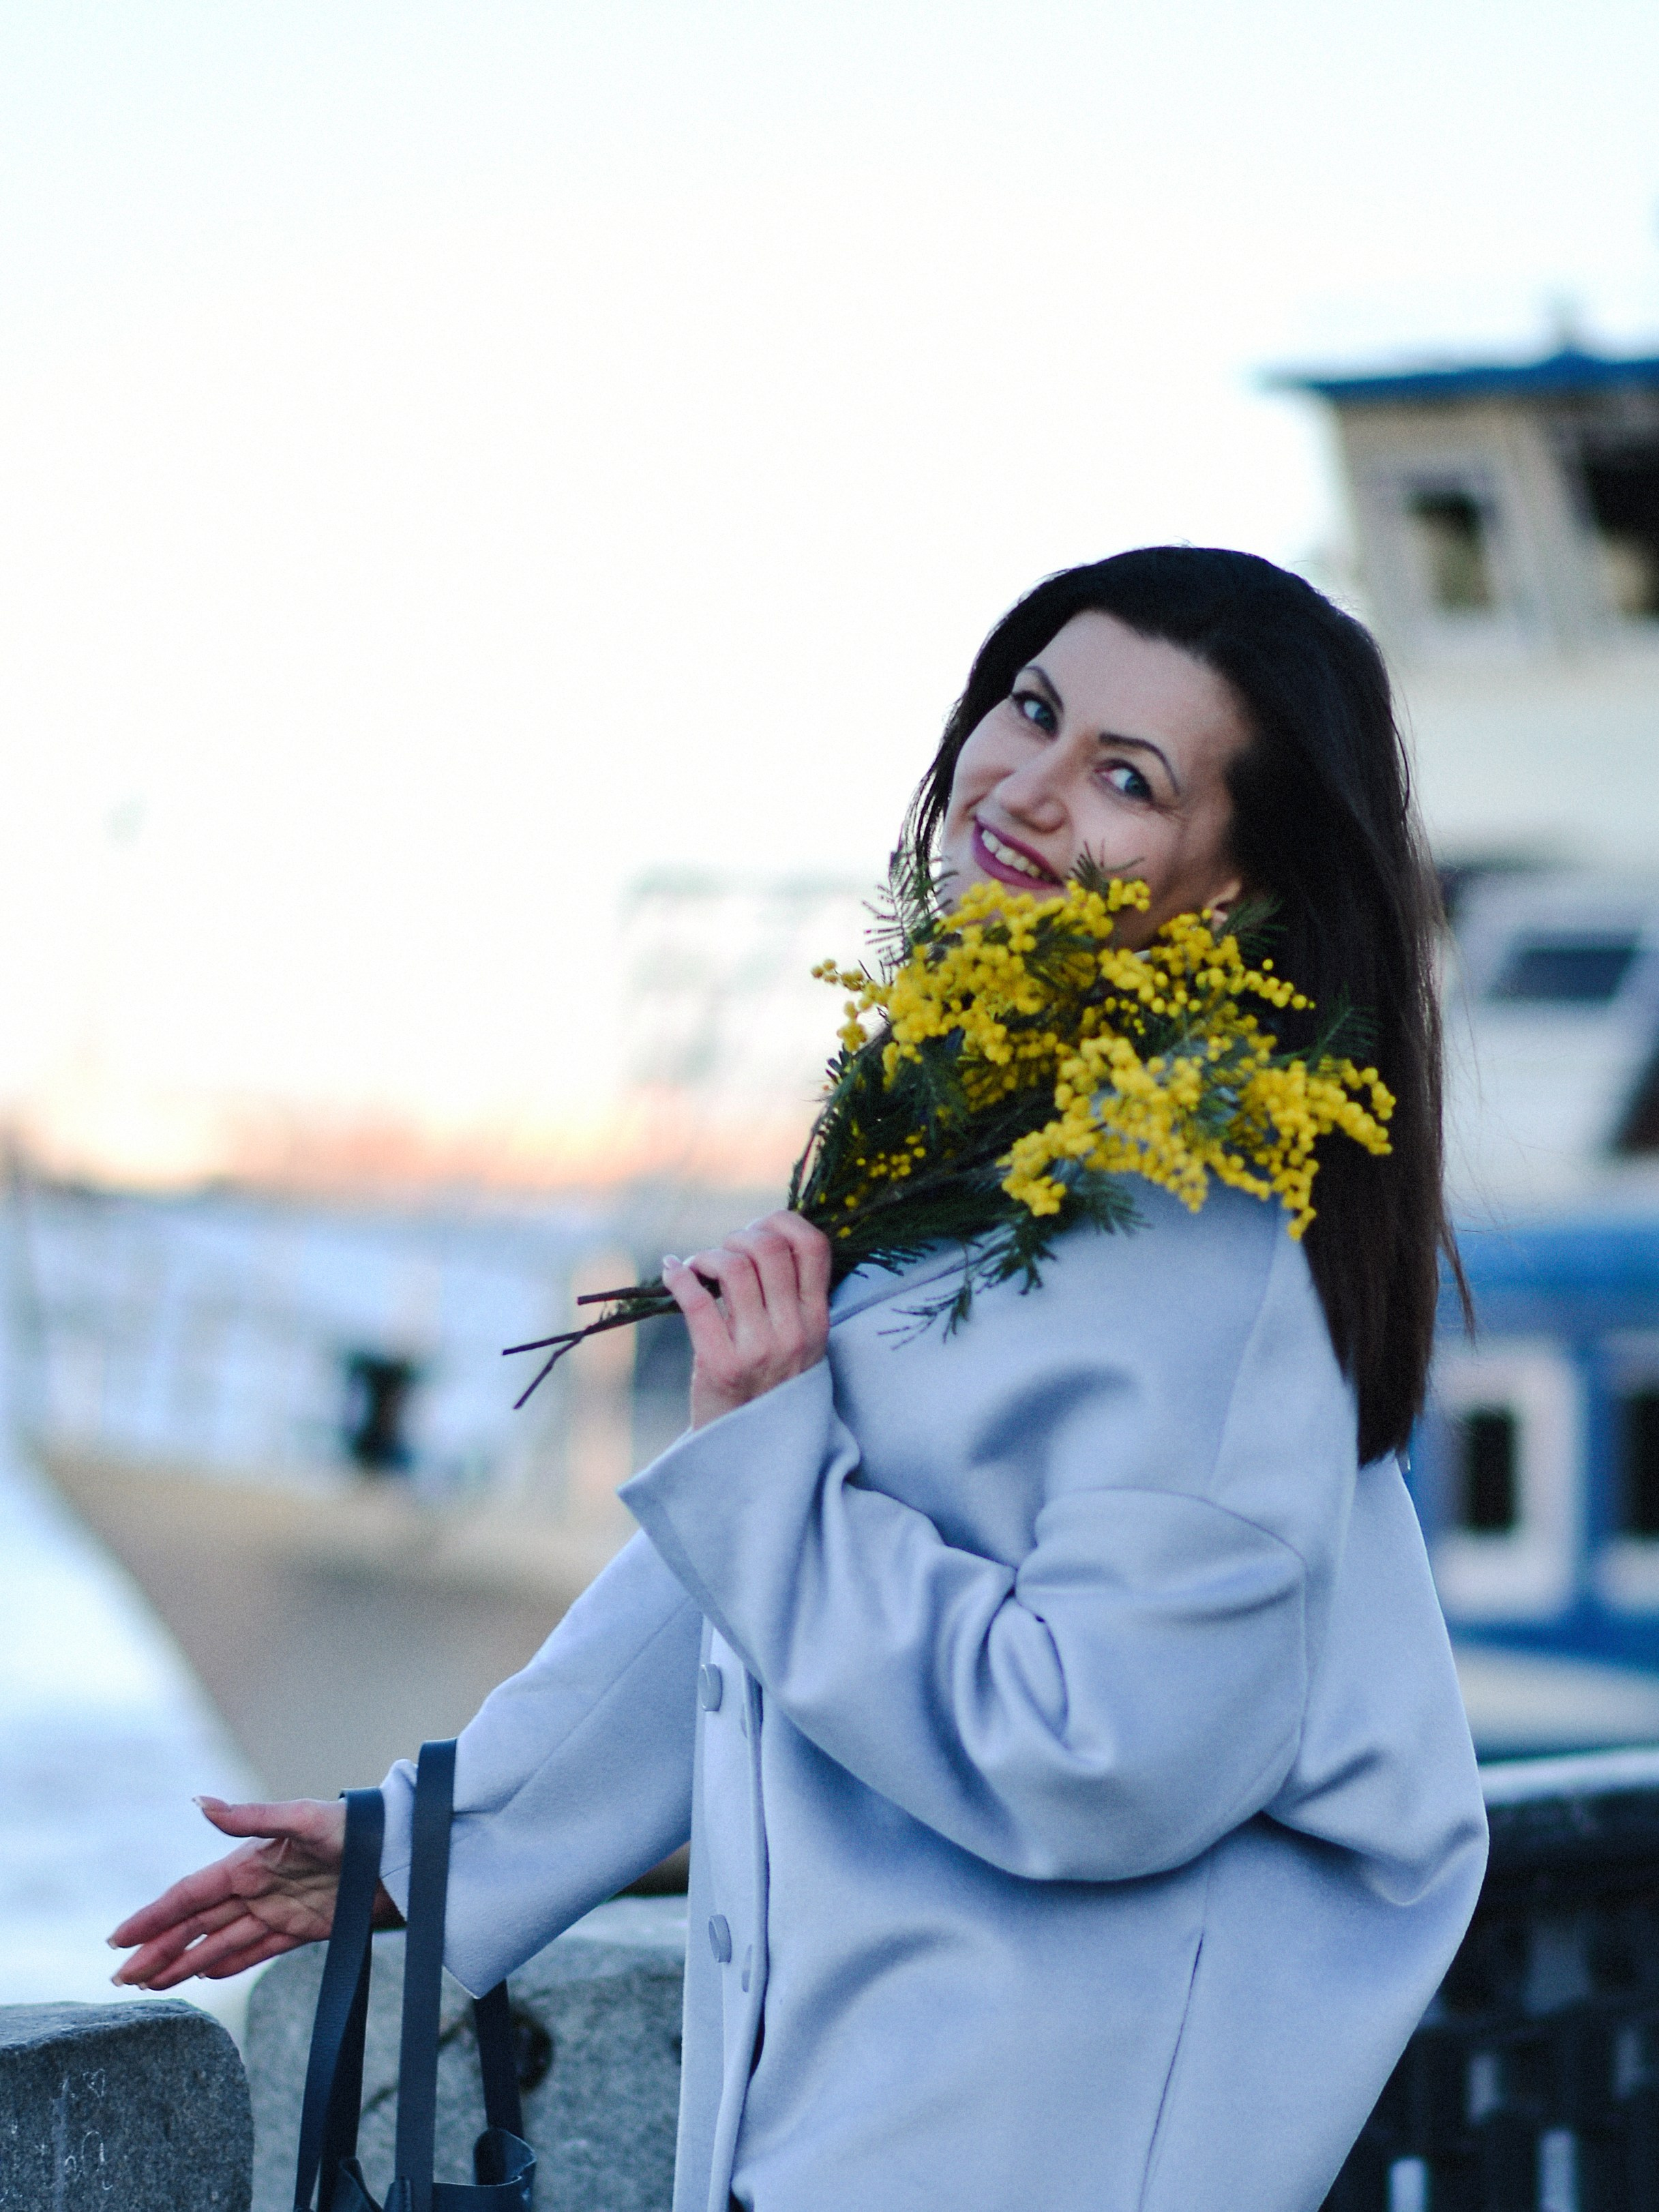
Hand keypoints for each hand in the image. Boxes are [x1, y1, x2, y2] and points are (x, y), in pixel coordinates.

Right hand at [107, 1795, 397, 1988]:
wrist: (401, 1853)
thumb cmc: (355, 1827)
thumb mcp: (301, 1819)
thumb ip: (249, 1817)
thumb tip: (199, 1802)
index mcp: (249, 1862)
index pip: (190, 1895)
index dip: (154, 1917)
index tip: (119, 1939)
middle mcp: (257, 1887)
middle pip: (197, 1925)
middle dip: (159, 1950)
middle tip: (122, 1979)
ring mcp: (278, 1909)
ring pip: (220, 1942)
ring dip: (185, 1962)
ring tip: (151, 1985)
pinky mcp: (303, 1929)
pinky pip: (257, 1950)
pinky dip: (230, 1963)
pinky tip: (205, 1976)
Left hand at [662, 1210, 830, 1429]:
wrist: (747, 1452)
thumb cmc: (766, 1387)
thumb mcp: (796, 1343)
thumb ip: (786, 1296)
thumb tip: (755, 1236)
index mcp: (817, 1321)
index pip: (813, 1247)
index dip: (783, 1222)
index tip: (759, 1229)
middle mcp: (794, 1332)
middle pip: (769, 1249)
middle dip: (738, 1237)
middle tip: (723, 1253)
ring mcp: (760, 1349)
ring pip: (733, 1267)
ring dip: (707, 1256)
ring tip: (698, 1268)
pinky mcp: (721, 1365)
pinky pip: (697, 1300)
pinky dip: (678, 1276)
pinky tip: (672, 1272)